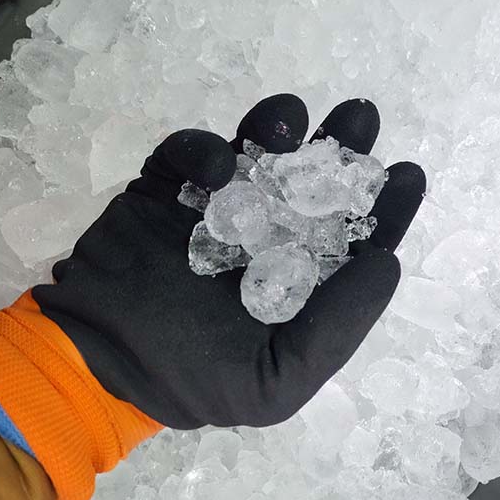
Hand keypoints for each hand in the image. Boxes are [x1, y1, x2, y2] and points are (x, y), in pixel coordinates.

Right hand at [31, 94, 425, 428]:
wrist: (92, 363)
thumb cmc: (190, 382)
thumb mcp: (276, 383)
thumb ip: (335, 331)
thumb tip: (386, 264)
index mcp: (296, 284)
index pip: (351, 239)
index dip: (383, 208)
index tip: (407, 176)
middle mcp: (263, 239)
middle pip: (313, 183)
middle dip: (340, 149)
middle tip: (360, 117)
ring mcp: (213, 209)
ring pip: (257, 154)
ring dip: (278, 130)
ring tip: (289, 119)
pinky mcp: (165, 189)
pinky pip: (190, 154)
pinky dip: (202, 151)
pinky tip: (211, 171)